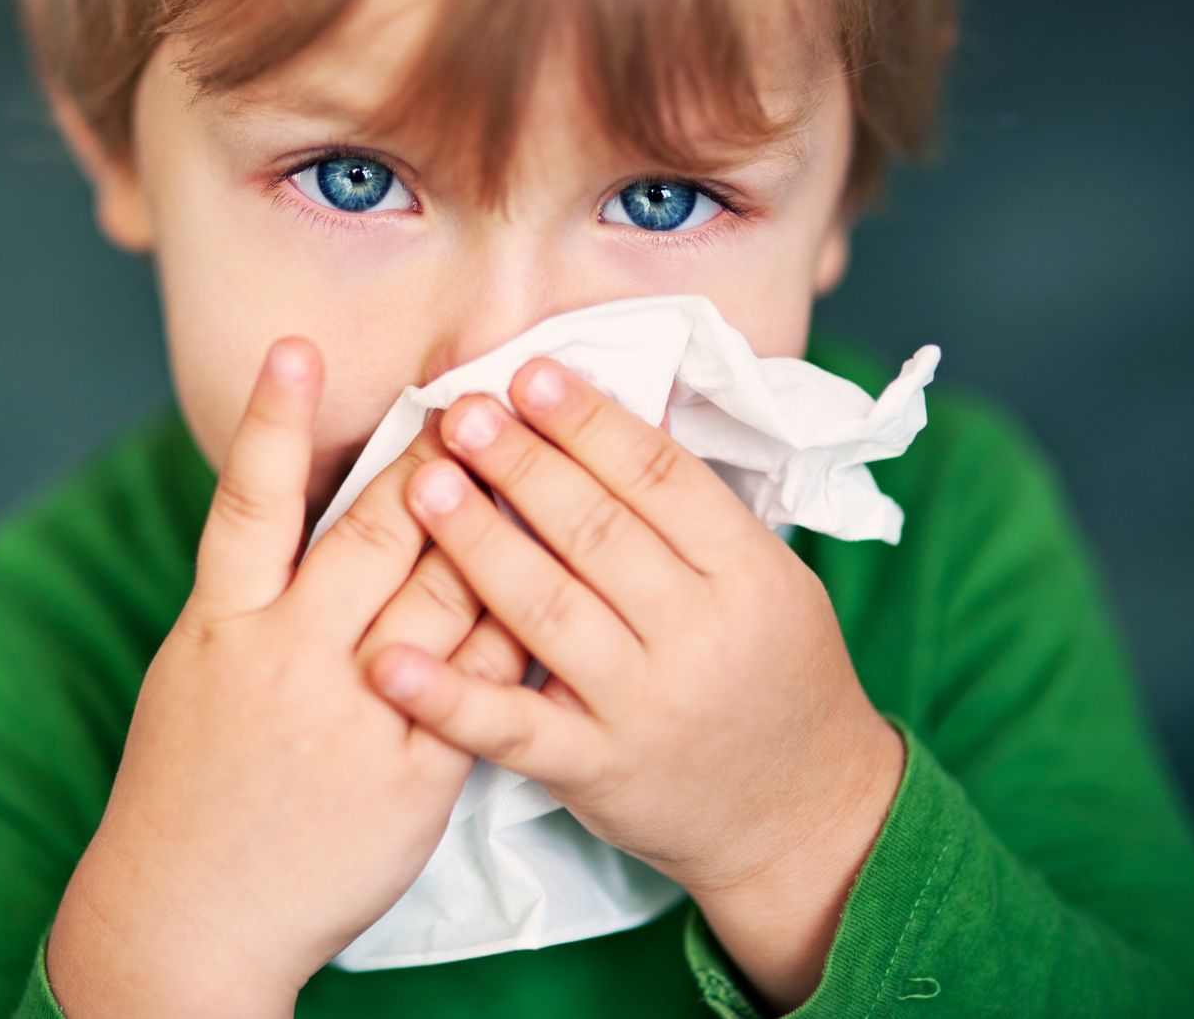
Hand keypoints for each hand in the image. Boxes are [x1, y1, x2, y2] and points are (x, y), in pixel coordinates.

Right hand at [47, 338, 525, 1018]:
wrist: (193, 913)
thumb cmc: (189, 783)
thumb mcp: (195, 670)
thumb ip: (251, 593)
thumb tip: (298, 513)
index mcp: (223, 625)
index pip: (249, 502)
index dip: (273, 421)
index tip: (299, 347)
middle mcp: (288, 657)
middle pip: (374, 535)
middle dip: (433, 461)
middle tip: (477, 395)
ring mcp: (357, 714)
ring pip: (445, 595)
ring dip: (495, 525)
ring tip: (531, 460)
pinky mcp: (415, 772)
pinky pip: (486, 685)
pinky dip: (520, 629)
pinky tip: (561, 581)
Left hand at [364, 357, 904, 1009]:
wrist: (806, 819)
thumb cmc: (777, 679)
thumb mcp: (771, 583)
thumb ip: (696, 516)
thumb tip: (610, 416)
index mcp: (751, 576)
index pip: (662, 479)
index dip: (590, 422)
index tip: (530, 374)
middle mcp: (700, 637)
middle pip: (598, 532)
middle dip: (522, 465)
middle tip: (462, 411)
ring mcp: (644, 707)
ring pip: (548, 611)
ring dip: (478, 542)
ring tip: (423, 483)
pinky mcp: (594, 770)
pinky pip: (513, 728)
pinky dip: (446, 695)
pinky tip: (387, 658)